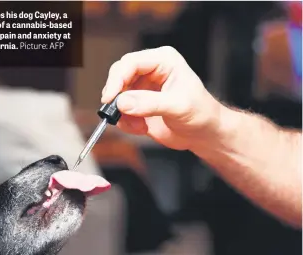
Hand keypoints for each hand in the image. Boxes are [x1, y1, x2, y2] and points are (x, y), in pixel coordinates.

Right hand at [101, 46, 223, 151]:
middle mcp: (150, 71)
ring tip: (139, 125)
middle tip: (117, 114)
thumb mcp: (178, 106)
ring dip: (123, 114)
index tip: (110, 97)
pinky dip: (126, 122)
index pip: (131, 62)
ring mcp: (142, 88)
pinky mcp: (137, 104)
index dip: (117, 79)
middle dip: (117, 97)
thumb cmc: (201, 113)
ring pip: (117, 96)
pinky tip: (141, 128)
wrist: (204, 134)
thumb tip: (122, 102)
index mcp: (164, 61)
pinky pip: (120, 111)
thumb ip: (149, 103)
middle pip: (119, 76)